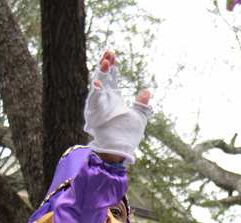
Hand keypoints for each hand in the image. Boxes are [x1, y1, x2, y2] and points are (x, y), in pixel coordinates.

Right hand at [84, 50, 150, 164]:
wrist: (120, 151)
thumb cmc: (127, 135)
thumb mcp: (139, 117)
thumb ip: (142, 104)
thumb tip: (146, 91)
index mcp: (113, 98)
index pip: (111, 77)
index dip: (111, 65)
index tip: (112, 54)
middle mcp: (105, 100)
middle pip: (103, 77)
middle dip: (105, 65)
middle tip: (109, 54)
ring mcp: (99, 106)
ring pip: (97, 86)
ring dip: (101, 74)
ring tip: (106, 63)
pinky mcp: (96, 115)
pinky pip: (94, 101)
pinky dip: (95, 92)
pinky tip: (98, 82)